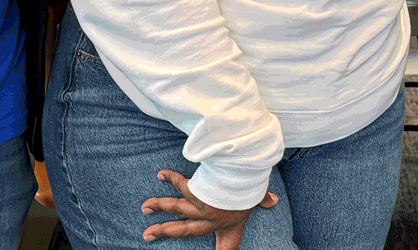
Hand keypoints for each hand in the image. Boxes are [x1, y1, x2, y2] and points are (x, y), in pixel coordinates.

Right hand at [139, 169, 277, 247]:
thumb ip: (262, 200)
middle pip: (182, 230)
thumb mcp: (257, 197)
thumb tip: (273, 202)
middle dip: (163, 232)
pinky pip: (181, 185)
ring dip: (159, 206)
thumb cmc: (251, 188)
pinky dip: (171, 178)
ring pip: (175, 208)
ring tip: (145, 207)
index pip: (225, 249)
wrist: (244, 176)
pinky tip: (162, 174)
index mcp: (229, 227)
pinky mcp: (197, 192)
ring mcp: (201, 207)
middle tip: (147, 235)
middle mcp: (211, 220)